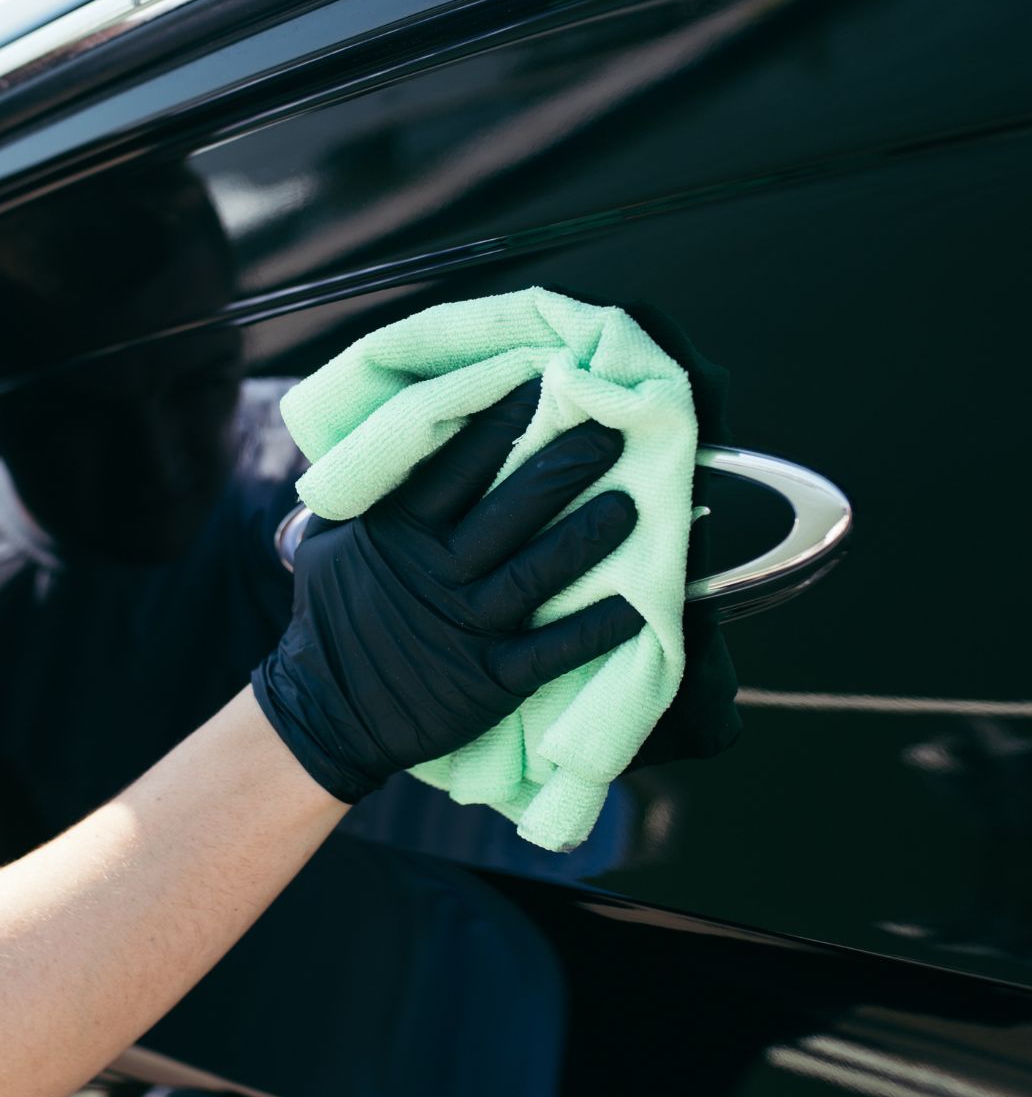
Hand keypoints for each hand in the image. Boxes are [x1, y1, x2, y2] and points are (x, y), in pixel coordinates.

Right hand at [252, 382, 641, 801]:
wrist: (327, 713)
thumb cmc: (335, 617)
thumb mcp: (330, 541)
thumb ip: (368, 492)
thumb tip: (395, 431)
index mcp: (400, 530)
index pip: (458, 464)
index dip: (502, 422)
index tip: (545, 383)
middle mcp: (437, 572)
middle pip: (509, 509)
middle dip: (562, 467)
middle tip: (610, 431)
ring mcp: (466, 626)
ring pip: (536, 572)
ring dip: (586, 538)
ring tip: (631, 505)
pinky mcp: (490, 679)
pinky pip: (552, 650)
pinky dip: (596, 629)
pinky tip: (639, 605)